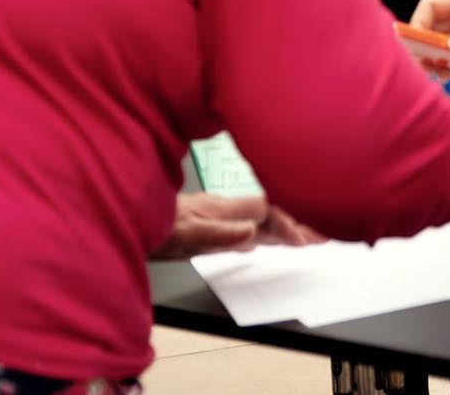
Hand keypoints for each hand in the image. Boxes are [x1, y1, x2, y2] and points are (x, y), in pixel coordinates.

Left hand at [151, 193, 320, 258]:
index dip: (290, 224)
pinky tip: (264, 238)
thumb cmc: (154, 227)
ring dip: (285, 225)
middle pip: (271, 211)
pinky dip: (264, 230)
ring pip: (260, 217)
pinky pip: (246, 224)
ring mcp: (218, 213)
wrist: (123, 214)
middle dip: (299, 220)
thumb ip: (220, 234)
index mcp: (225, 209)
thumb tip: (254, 233)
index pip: (268, 211)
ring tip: (308, 235)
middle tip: (327, 233)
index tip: (307, 242)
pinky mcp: (208, 222)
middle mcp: (225, 207)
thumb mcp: (184, 236)